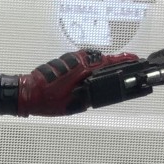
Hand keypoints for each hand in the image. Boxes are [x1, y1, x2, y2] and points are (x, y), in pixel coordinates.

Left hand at [19, 49, 138, 116]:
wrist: (27, 94)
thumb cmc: (47, 100)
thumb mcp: (74, 105)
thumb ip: (90, 96)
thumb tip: (102, 91)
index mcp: (83, 68)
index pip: (110, 62)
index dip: (124, 61)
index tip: (136, 59)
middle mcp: (78, 59)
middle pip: (103, 60)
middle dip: (114, 65)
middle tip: (126, 70)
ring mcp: (71, 58)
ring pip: (93, 60)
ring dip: (101, 67)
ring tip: (109, 76)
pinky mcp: (65, 61)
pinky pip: (83, 62)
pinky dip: (89, 68)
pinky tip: (91, 77)